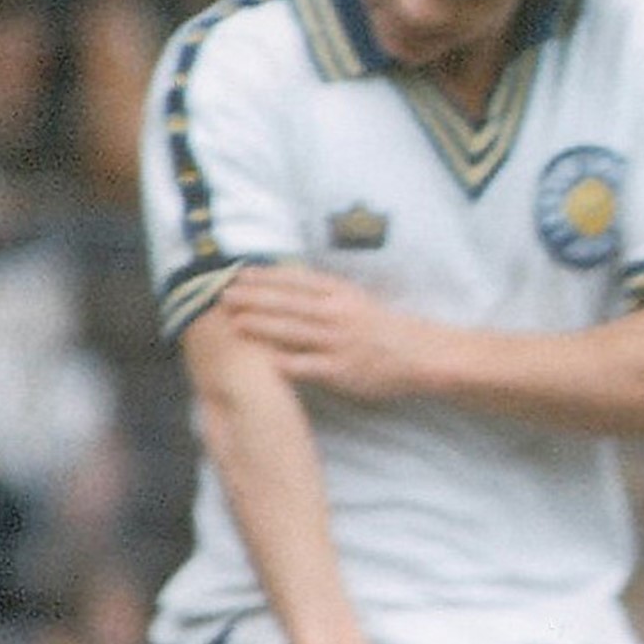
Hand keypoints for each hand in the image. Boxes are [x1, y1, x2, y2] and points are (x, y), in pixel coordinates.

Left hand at [225, 264, 432, 403]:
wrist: (420, 355)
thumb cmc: (383, 328)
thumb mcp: (356, 300)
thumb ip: (324, 295)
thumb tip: (285, 285)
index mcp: (340, 294)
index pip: (296, 280)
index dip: (266, 276)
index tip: (240, 273)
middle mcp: (337, 314)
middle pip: (287, 303)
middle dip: (253, 298)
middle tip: (224, 294)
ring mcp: (338, 342)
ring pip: (292, 331)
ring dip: (260, 326)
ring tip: (234, 322)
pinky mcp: (341, 370)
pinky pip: (306, 366)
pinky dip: (283, 362)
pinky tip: (262, 360)